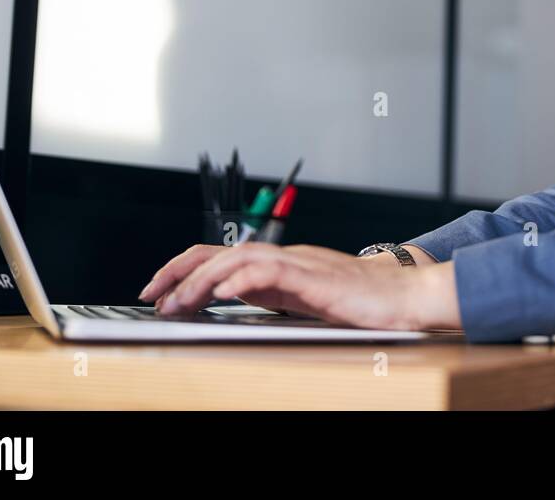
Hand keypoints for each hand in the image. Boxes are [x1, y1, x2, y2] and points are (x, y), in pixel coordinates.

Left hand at [138, 242, 459, 330]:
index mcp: (277, 263)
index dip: (183, 269)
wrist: (402, 295)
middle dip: (178, 272)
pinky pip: (269, 271)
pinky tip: (220, 293)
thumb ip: (268, 293)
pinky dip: (240, 279)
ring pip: (236, 260)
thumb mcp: (301, 298)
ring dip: (201, 281)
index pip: (219, 257)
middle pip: (218, 252)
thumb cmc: (358, 300)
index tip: (156, 291)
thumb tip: (225, 300)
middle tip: (151, 296)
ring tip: (177, 302)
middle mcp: (283, 256)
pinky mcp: (314, 278)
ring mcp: (298, 264)